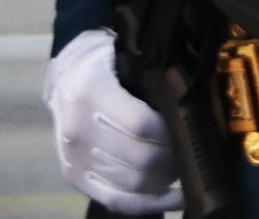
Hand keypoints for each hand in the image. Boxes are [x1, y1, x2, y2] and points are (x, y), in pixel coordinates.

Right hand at [45, 26, 181, 215]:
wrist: (66, 77)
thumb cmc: (103, 63)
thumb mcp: (125, 55)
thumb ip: (151, 77)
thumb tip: (188, 100)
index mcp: (90, 93)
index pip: (142, 124)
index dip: (172, 133)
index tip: (191, 129)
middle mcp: (77, 130)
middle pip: (140, 158)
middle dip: (173, 158)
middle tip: (192, 150)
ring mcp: (74, 158)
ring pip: (132, 182)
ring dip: (165, 179)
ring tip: (182, 167)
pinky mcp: (74, 176)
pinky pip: (115, 200)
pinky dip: (148, 203)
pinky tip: (174, 197)